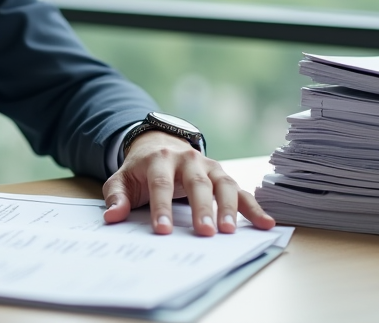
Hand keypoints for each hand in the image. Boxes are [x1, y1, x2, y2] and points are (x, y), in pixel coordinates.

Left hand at [102, 130, 274, 235]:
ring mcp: (208, 166)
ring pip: (222, 184)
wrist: (160, 145)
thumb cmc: (141, 170)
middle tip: (205, 232)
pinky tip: (266, 223)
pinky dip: (254, 206)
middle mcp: (187, 160)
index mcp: (159, 160)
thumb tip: (113, 216)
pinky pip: (240, 190)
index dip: (161, 208)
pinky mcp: (222, 175)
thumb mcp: (122, 179)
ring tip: (230, 231)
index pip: (160, 185)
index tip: (163, 231)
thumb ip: (117, 196)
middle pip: (196, 183)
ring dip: (228, 207)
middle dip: (201, 208)